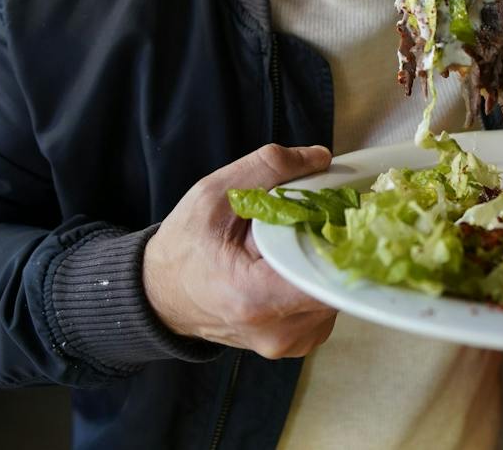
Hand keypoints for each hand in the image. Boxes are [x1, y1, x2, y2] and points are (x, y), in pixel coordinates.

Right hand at [143, 144, 337, 358]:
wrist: (162, 293)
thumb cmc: (184, 247)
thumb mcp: (215, 195)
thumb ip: (268, 168)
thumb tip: (320, 158)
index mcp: (255, 298)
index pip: (327, 273)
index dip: (340, 237)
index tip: (333, 213)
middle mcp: (277, 331)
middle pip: (337, 278)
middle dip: (329, 242)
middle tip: (303, 222)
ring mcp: (290, 344)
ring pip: (336, 290)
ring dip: (322, 260)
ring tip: (288, 246)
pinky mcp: (298, 343)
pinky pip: (327, 303)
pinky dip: (315, 277)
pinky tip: (290, 264)